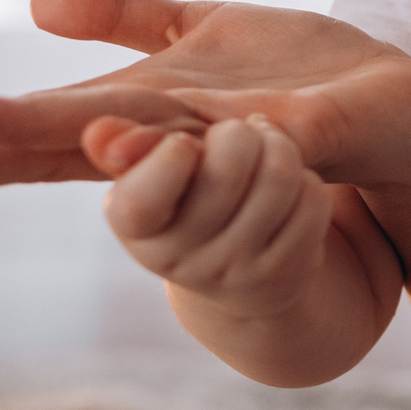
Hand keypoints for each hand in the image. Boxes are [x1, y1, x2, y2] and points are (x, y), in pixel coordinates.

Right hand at [0, 0, 410, 194]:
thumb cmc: (299, 82)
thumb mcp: (198, 32)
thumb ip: (121, 17)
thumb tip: (34, 2)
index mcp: (145, 112)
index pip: (29, 130)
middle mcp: (178, 136)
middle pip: (58, 149)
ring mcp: (239, 140)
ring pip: (150, 148)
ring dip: (83, 142)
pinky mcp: (312, 132)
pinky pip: (268, 130)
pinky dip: (219, 135)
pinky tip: (148, 133)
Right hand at [100, 115, 340, 317]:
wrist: (232, 275)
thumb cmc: (187, 198)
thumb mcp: (152, 172)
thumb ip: (129, 145)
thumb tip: (98, 133)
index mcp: (130, 224)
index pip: (145, 192)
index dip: (175, 151)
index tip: (185, 144)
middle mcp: (175, 260)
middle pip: (230, 165)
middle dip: (243, 134)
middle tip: (241, 134)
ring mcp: (232, 273)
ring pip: (279, 178)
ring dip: (281, 149)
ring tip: (269, 149)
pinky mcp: (282, 277)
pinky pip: (312, 202)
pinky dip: (308, 182)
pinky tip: (290, 186)